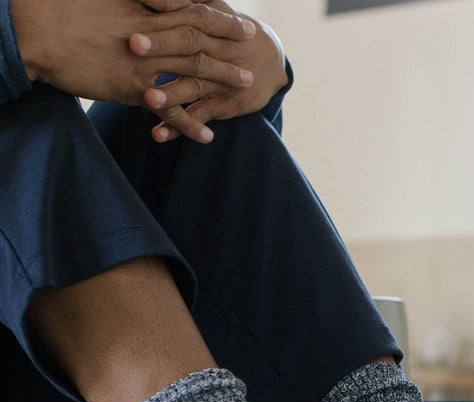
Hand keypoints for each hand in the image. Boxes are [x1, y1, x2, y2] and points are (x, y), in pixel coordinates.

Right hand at [11, 0, 254, 140]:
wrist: (38, 29)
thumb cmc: (60, 8)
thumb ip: (129, 4)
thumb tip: (143, 8)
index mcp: (143, 7)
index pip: (190, 9)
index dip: (217, 14)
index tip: (238, 18)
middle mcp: (150, 32)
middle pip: (200, 36)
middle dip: (229, 41)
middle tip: (254, 44)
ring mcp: (144, 62)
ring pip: (194, 70)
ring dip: (222, 77)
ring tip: (247, 85)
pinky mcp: (132, 88)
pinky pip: (170, 110)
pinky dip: (191, 124)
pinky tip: (209, 135)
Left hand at [136, 0, 288, 142]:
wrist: (273, 62)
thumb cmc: (234, 33)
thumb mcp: (219, 9)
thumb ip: (194, 0)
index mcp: (211, 24)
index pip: (190, 11)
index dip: (167, 3)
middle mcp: (217, 50)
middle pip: (188, 45)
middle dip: (162, 45)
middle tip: (133, 44)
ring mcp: (220, 80)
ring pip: (192, 86)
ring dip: (171, 94)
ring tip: (148, 99)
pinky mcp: (224, 104)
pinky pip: (199, 116)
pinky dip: (179, 127)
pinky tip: (157, 135)